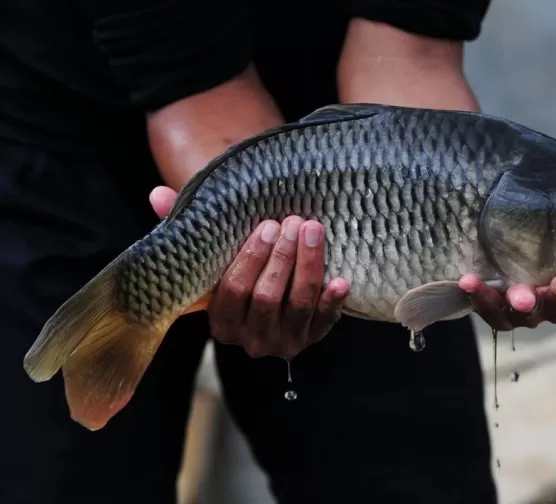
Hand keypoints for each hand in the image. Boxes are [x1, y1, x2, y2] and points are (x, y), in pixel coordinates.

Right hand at [150, 186, 349, 358]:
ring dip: (308, 266)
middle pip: (267, 297)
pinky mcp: (312, 339)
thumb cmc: (239, 275)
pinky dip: (333, 302)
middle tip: (293, 222)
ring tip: (314, 231)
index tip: (267, 225)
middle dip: (281, 257)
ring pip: (298, 305)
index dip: (251, 258)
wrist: (273, 312)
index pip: (233, 290)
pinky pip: (325, 322)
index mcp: (221, 323)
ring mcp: (283, 342)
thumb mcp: (212, 260)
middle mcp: (251, 340)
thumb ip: (186, 229)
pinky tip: (340, 280)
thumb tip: (158, 194)